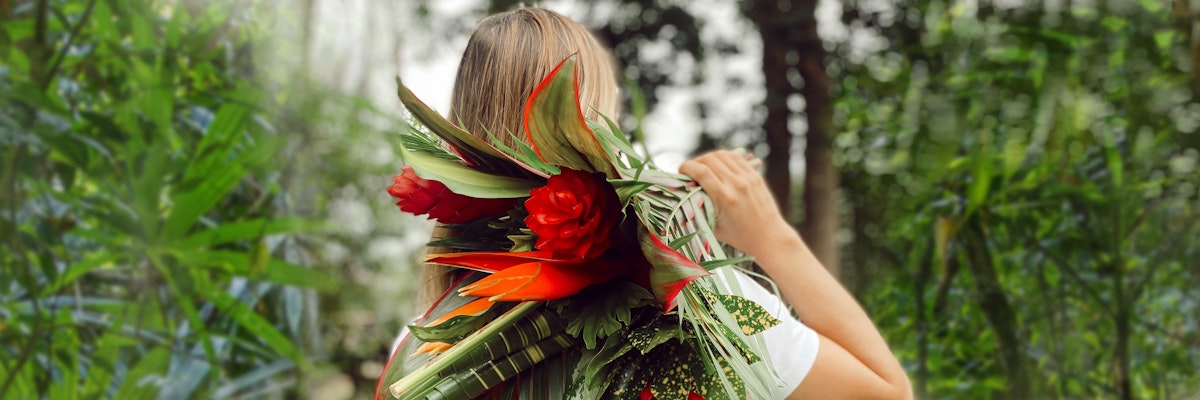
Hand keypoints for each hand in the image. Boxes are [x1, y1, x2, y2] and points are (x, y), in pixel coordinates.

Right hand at [678, 150, 794, 256]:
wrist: (769, 236)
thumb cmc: (739, 237)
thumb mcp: (714, 226)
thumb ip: (699, 210)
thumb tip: (683, 195)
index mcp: (725, 198)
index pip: (701, 171)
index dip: (686, 167)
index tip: (681, 171)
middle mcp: (737, 184)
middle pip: (709, 159)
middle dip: (695, 161)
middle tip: (690, 170)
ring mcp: (748, 178)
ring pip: (722, 155)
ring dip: (708, 157)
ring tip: (703, 166)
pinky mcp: (755, 176)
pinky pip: (736, 158)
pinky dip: (723, 157)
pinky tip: (718, 164)